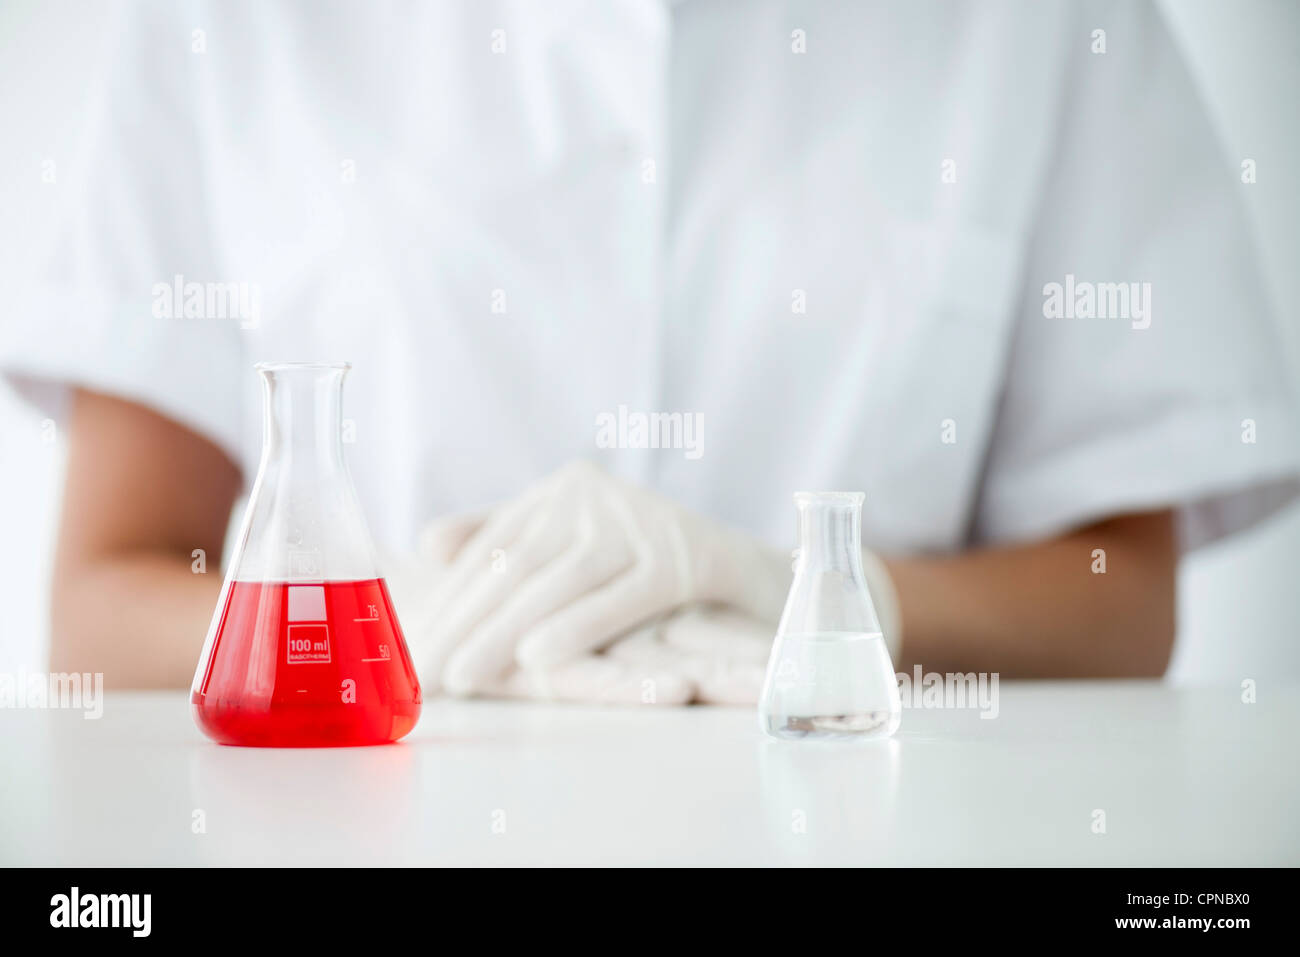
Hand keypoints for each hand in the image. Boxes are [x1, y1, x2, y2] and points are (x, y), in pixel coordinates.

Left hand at [403, 461, 791, 695]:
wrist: (751, 576)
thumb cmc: (651, 571)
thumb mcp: (574, 546)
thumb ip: (504, 537)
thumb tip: (429, 547)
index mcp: (563, 489)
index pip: (493, 548)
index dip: (452, 599)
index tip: (414, 647)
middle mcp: (595, 494)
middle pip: (518, 563)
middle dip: (466, 622)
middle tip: (426, 672)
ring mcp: (642, 520)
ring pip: (560, 581)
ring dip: (506, 632)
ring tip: (465, 676)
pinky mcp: (684, 556)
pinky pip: (620, 597)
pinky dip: (577, 627)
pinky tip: (537, 660)